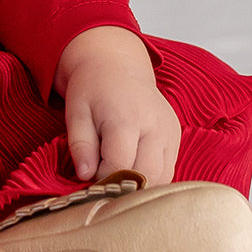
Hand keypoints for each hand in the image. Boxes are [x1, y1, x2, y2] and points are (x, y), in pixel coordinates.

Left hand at [54, 26, 180, 185]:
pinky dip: (151, 178)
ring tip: (117, 175)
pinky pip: (169, 170)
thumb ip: (80, 145)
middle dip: (122, 187)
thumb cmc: (92, 87)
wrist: (116, 63)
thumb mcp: (76, 111)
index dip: (102, 180)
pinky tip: (132, 169)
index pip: (120, 167)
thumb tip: (85, 176)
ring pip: (162, 178)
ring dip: (139, 186)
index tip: (89, 178)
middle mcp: (155, 126)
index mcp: (127, 118)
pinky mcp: (176, 136)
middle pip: (146, 177)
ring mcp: (170, 132)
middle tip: (103, 182)